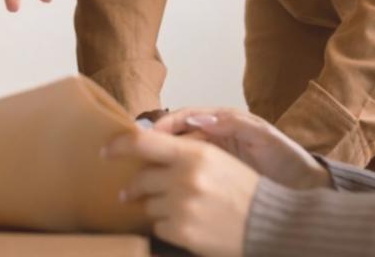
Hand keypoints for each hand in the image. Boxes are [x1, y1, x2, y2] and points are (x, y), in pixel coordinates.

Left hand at [105, 129, 260, 256]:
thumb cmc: (243, 190)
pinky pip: (159, 226)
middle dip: (134, 187)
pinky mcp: (182, 231)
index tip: (106, 151)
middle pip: (141, 178)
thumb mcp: (216, 160)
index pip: (142, 142)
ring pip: (149, 205)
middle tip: (129, 192)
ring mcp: (182, 206)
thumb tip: (147, 151)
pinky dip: (168, 226)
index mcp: (195, 153)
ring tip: (179, 209)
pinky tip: (188, 224)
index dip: (119, 145)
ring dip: (157, 207)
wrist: (268, 223)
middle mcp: (185, 177)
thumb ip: (183, 154)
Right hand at [155, 107, 331, 189]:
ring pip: (177, 156)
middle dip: (152, 141)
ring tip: (138, 172)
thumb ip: (235, 123)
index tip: (147, 133)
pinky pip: (187, 175)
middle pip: (175, 135)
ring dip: (157, 161)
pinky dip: (172, 179)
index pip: (185, 117)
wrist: (303, 187)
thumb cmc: (286, 158)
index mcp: (222, 122)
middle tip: (130, 152)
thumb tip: (202, 117)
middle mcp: (213, 137)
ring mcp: (212, 159)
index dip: (164, 123)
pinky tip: (161, 189)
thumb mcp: (264, 136)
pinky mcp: (213, 179)